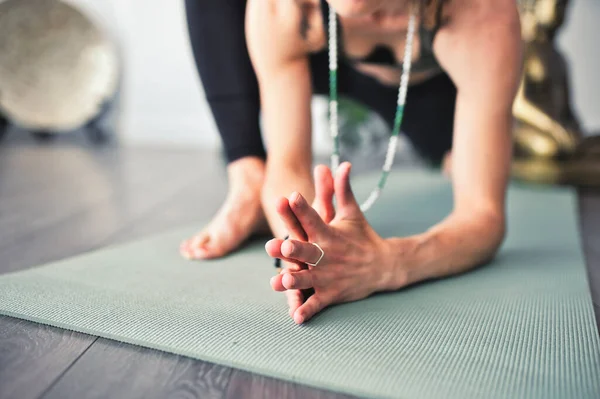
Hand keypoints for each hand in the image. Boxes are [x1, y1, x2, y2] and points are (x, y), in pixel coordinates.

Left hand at [265, 162, 392, 323]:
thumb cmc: (362, 237)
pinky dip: (308, 311)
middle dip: (293, 249)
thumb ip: (342, 189)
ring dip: (295, 281)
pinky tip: (296, 318)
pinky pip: (318, 304)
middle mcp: (328, 255)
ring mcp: (330, 276)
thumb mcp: (352, 213)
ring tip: (280, 280)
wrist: (385, 266)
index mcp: (330, 234)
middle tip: (278, 245)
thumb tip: (343, 163)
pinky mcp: (332, 294)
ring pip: (309, 279)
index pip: (314, 218)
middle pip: (308, 251)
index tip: (290, 195)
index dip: (302, 207)